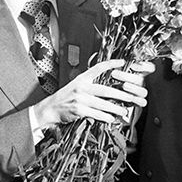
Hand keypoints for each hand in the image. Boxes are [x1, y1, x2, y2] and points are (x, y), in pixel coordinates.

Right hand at [31, 59, 151, 128]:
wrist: (50, 109)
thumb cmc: (65, 98)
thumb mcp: (75, 86)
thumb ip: (89, 85)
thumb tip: (107, 89)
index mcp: (81, 79)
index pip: (98, 68)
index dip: (110, 64)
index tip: (122, 62)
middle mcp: (81, 86)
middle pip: (105, 89)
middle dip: (120, 93)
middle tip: (131, 96)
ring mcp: (80, 98)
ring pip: (102, 103)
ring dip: (115, 108)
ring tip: (124, 111)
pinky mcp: (79, 110)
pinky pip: (96, 113)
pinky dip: (105, 117)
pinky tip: (112, 119)